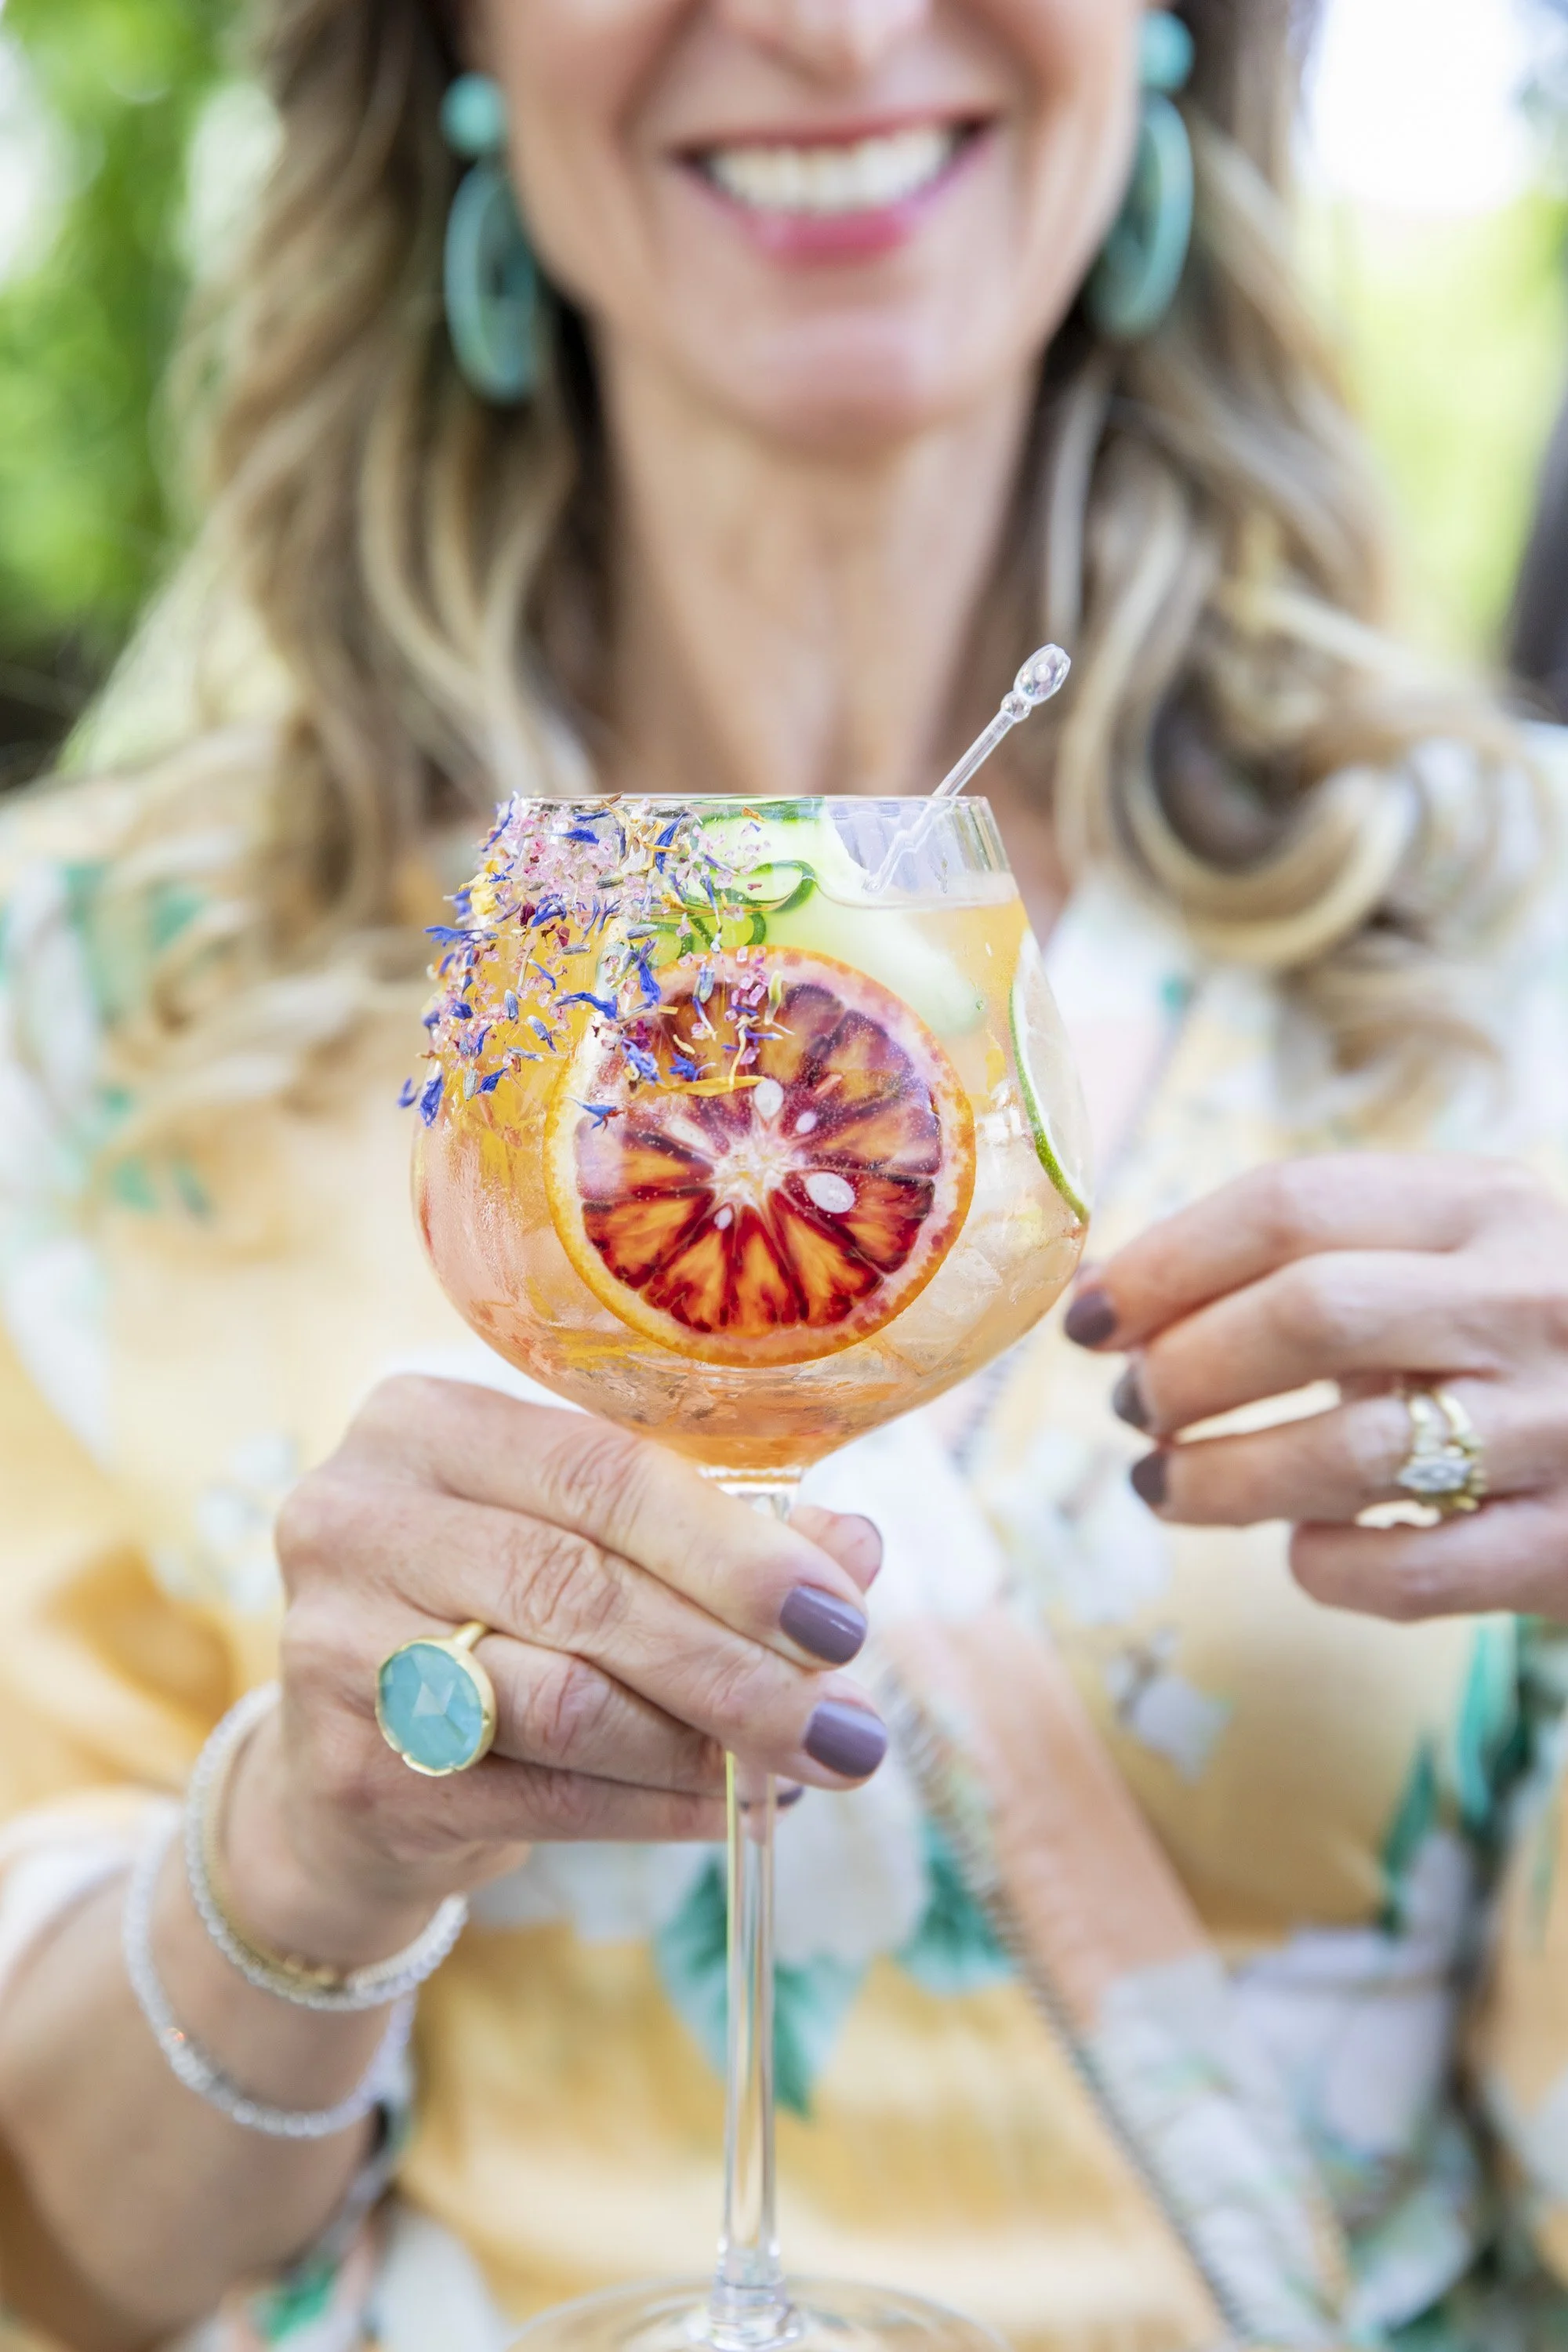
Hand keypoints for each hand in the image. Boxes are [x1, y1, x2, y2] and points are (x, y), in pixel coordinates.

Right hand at [228, 1379, 885, 1964]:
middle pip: (582, 1589)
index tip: (840, 1614)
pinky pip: (545, 1795)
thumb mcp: (588, 1537)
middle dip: (738, 1662)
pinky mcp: (353, 1770)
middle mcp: (358, 1518)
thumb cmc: (493, 1606)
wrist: (342, 1756)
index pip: (599, 1471)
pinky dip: (657, 1807)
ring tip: (803, 1766)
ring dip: (706, 1745)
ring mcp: (339, 1646)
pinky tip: (729, 1810)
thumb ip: (714, 1528)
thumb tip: (854, 1550)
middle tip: (848, 1722)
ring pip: (565, 1702)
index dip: (732, 1548)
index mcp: (423, 1422)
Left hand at [1065, 1155, 1567, 1623]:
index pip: (1290, 1205)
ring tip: (1163, 1483)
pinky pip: (1409, 1570)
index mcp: (1489, 1206)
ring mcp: (1564, 1425)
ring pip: (1346, 1452)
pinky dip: (1325, 1566)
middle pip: (1306, 1314)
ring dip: (1219, 1477)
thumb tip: (1103, 1295)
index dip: (1163, 1263)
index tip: (1087, 1316)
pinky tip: (1301, 1551)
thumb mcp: (1448, 1260)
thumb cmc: (1526, 1340)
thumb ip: (1302, 1264)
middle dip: (1184, 1366)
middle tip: (1135, 1405)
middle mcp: (1531, 1301)